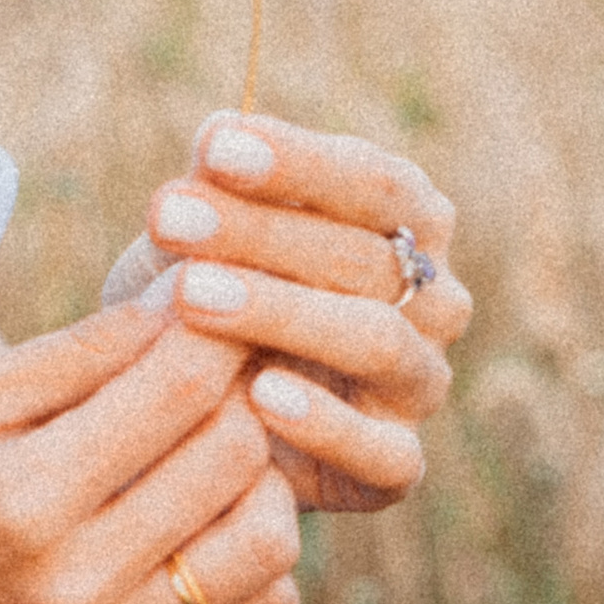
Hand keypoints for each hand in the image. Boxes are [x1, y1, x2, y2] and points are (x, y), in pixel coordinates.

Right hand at [0, 304, 302, 603]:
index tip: (213, 306)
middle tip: (218, 372)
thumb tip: (173, 308)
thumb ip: (61, 359)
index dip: (214, 333)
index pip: (175, 392)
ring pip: (268, 543)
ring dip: (261, 479)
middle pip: (235, 459)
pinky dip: (257, 558)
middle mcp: (76, 587)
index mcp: (20, 501)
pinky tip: (206, 526)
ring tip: (218, 452)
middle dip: (241, 395)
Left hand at [102, 110, 466, 514]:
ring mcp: (421, 382)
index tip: (212, 147)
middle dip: (259, 231)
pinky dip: (325, 423)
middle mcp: (436, 299)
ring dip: (281, 312)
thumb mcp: (202, 234)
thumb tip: (217, 139)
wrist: (196, 410)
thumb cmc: (206, 294)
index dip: (298, 161)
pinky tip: (258, 395)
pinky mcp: (398, 463)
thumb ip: (218, 189)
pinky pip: (384, 451)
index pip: (375, 181)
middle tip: (167, 217)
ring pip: (377, 339)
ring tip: (192, 295)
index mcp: (407, 222)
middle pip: (365, 257)